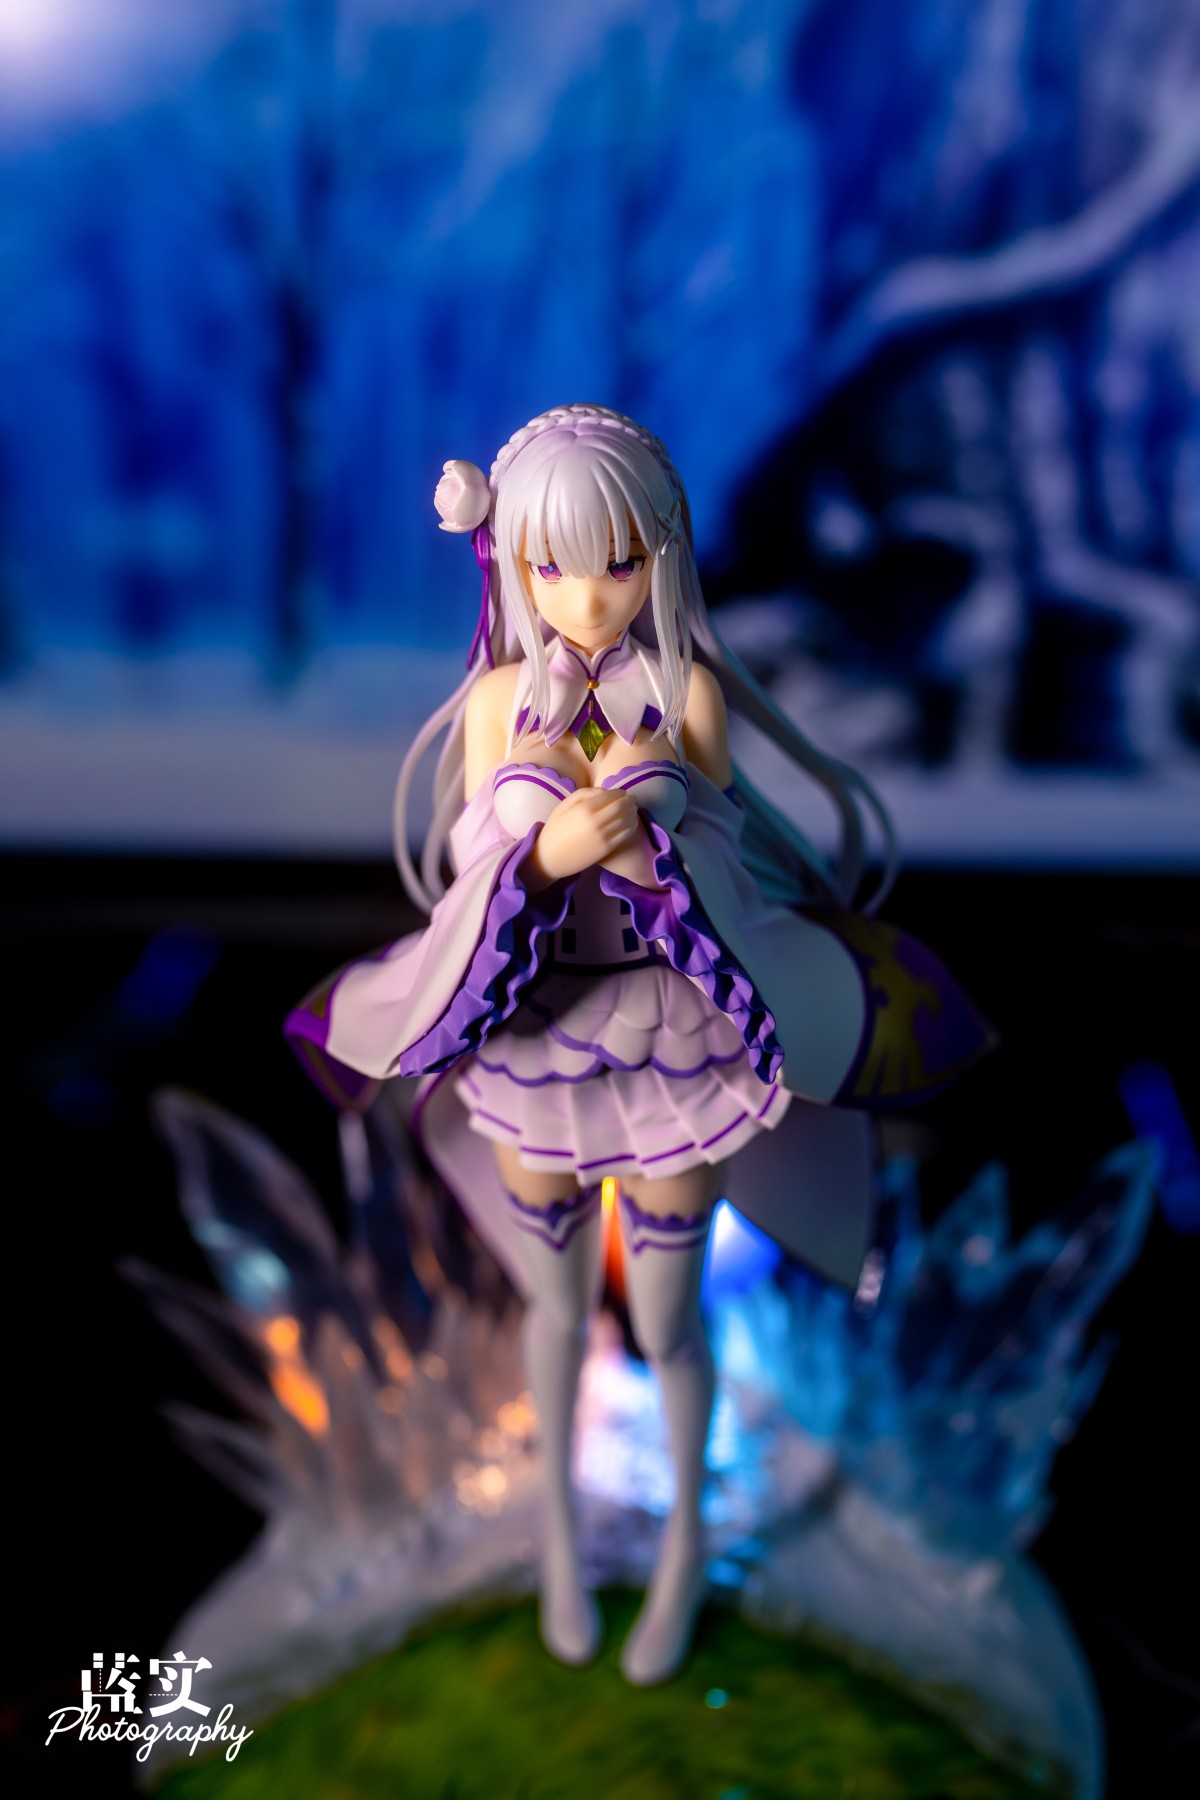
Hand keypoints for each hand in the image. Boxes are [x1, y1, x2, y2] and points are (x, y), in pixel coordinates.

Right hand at [523, 787, 639, 887]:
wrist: (550, 857)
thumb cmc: (555, 829)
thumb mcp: (563, 806)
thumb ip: (583, 794)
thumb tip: (604, 791)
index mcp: (583, 808)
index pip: (610, 795)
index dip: (620, 792)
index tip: (623, 792)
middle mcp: (595, 821)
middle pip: (621, 806)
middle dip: (629, 801)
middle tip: (632, 799)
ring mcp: (602, 836)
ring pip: (626, 820)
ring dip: (633, 812)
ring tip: (633, 809)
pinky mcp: (606, 849)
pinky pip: (625, 834)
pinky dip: (632, 826)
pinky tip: (632, 823)